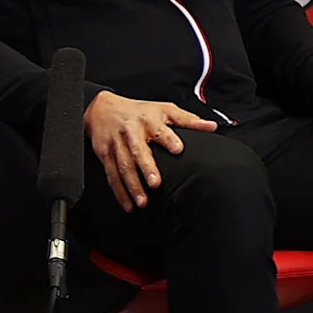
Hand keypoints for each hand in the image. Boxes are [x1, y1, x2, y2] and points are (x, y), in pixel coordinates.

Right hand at [84, 90, 215, 212]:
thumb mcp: (164, 109)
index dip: (168, 138)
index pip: (159, 130)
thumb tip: (211, 126)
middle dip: (146, 168)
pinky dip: (119, 192)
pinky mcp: (105, 155)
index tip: (177, 149)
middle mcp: (131, 132)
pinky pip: (112, 175)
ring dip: (132, 185)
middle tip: (156, 183)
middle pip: (138, 151)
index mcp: (148, 121)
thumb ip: (188, 120)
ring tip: (142, 201)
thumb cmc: (138, 111)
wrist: (101, 108)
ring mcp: (116, 145)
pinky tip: (128, 204)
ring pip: (123, 166)